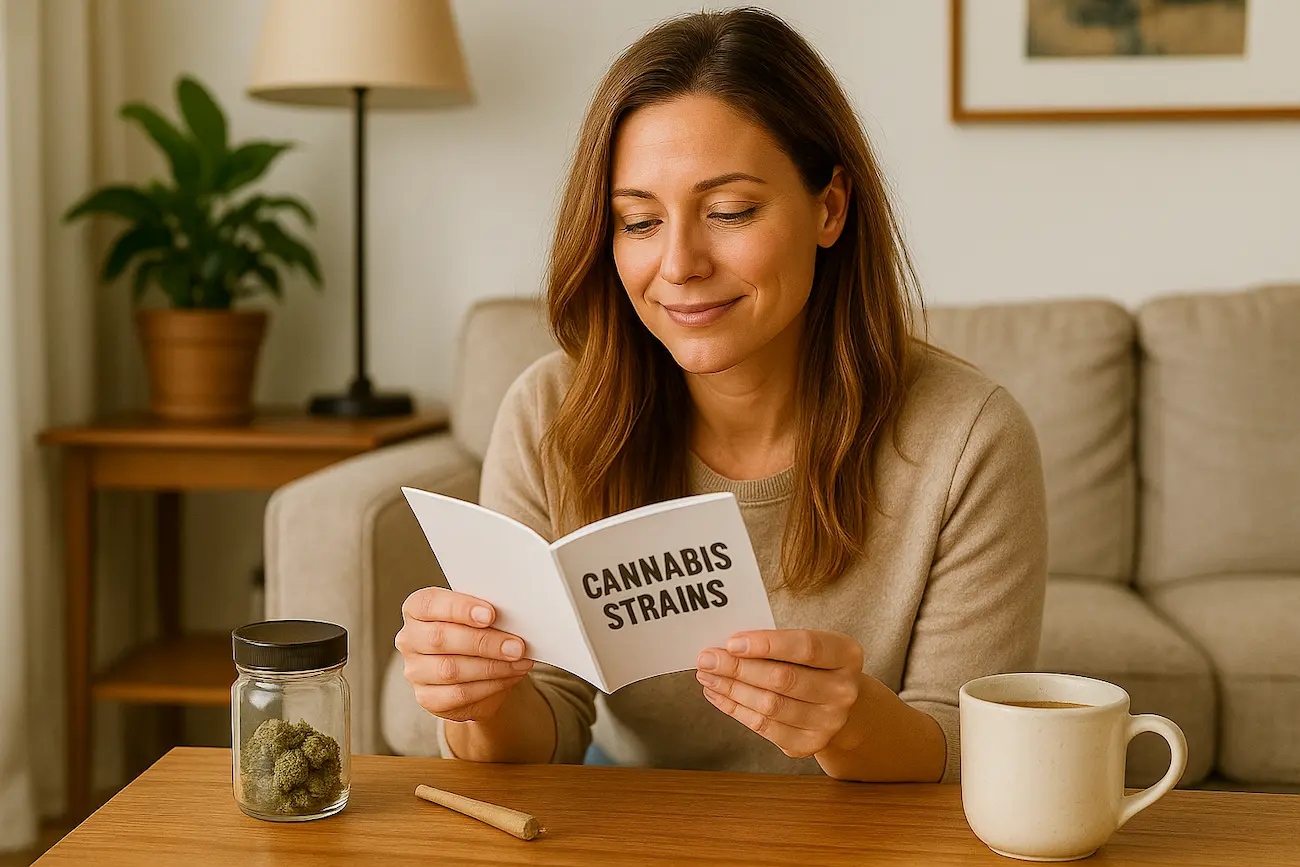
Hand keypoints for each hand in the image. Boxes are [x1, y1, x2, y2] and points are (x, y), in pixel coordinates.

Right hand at [396, 587, 534, 722]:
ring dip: (492, 666)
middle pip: (440, 638)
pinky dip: (490, 685)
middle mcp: (409, 638)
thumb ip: (487, 613)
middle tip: (516, 646)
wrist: (475, 673)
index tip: (490, 614)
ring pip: (450, 669)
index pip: (430, 603)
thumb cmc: (477, 633)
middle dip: (483, 642)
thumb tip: (514, 618)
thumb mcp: (479, 617)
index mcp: (416, 609)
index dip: (459, 608)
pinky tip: (510, 676)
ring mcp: (414, 671)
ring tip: (519, 661)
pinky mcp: (426, 698)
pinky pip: (459, 694)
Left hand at [696, 629, 864, 758]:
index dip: (767, 644)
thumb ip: (776, 643)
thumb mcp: (807, 645)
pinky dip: (735, 709)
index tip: (732, 642)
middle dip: (738, 668)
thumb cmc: (813, 665)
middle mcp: (844, 691)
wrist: (838, 703)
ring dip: (731, 689)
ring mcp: (829, 722)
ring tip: (707, 675)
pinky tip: (717, 694)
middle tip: (706, 658)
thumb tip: (726, 647)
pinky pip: (764, 727)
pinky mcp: (808, 744)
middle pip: (783, 679)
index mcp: (847, 655)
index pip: (806, 647)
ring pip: (770, 705)